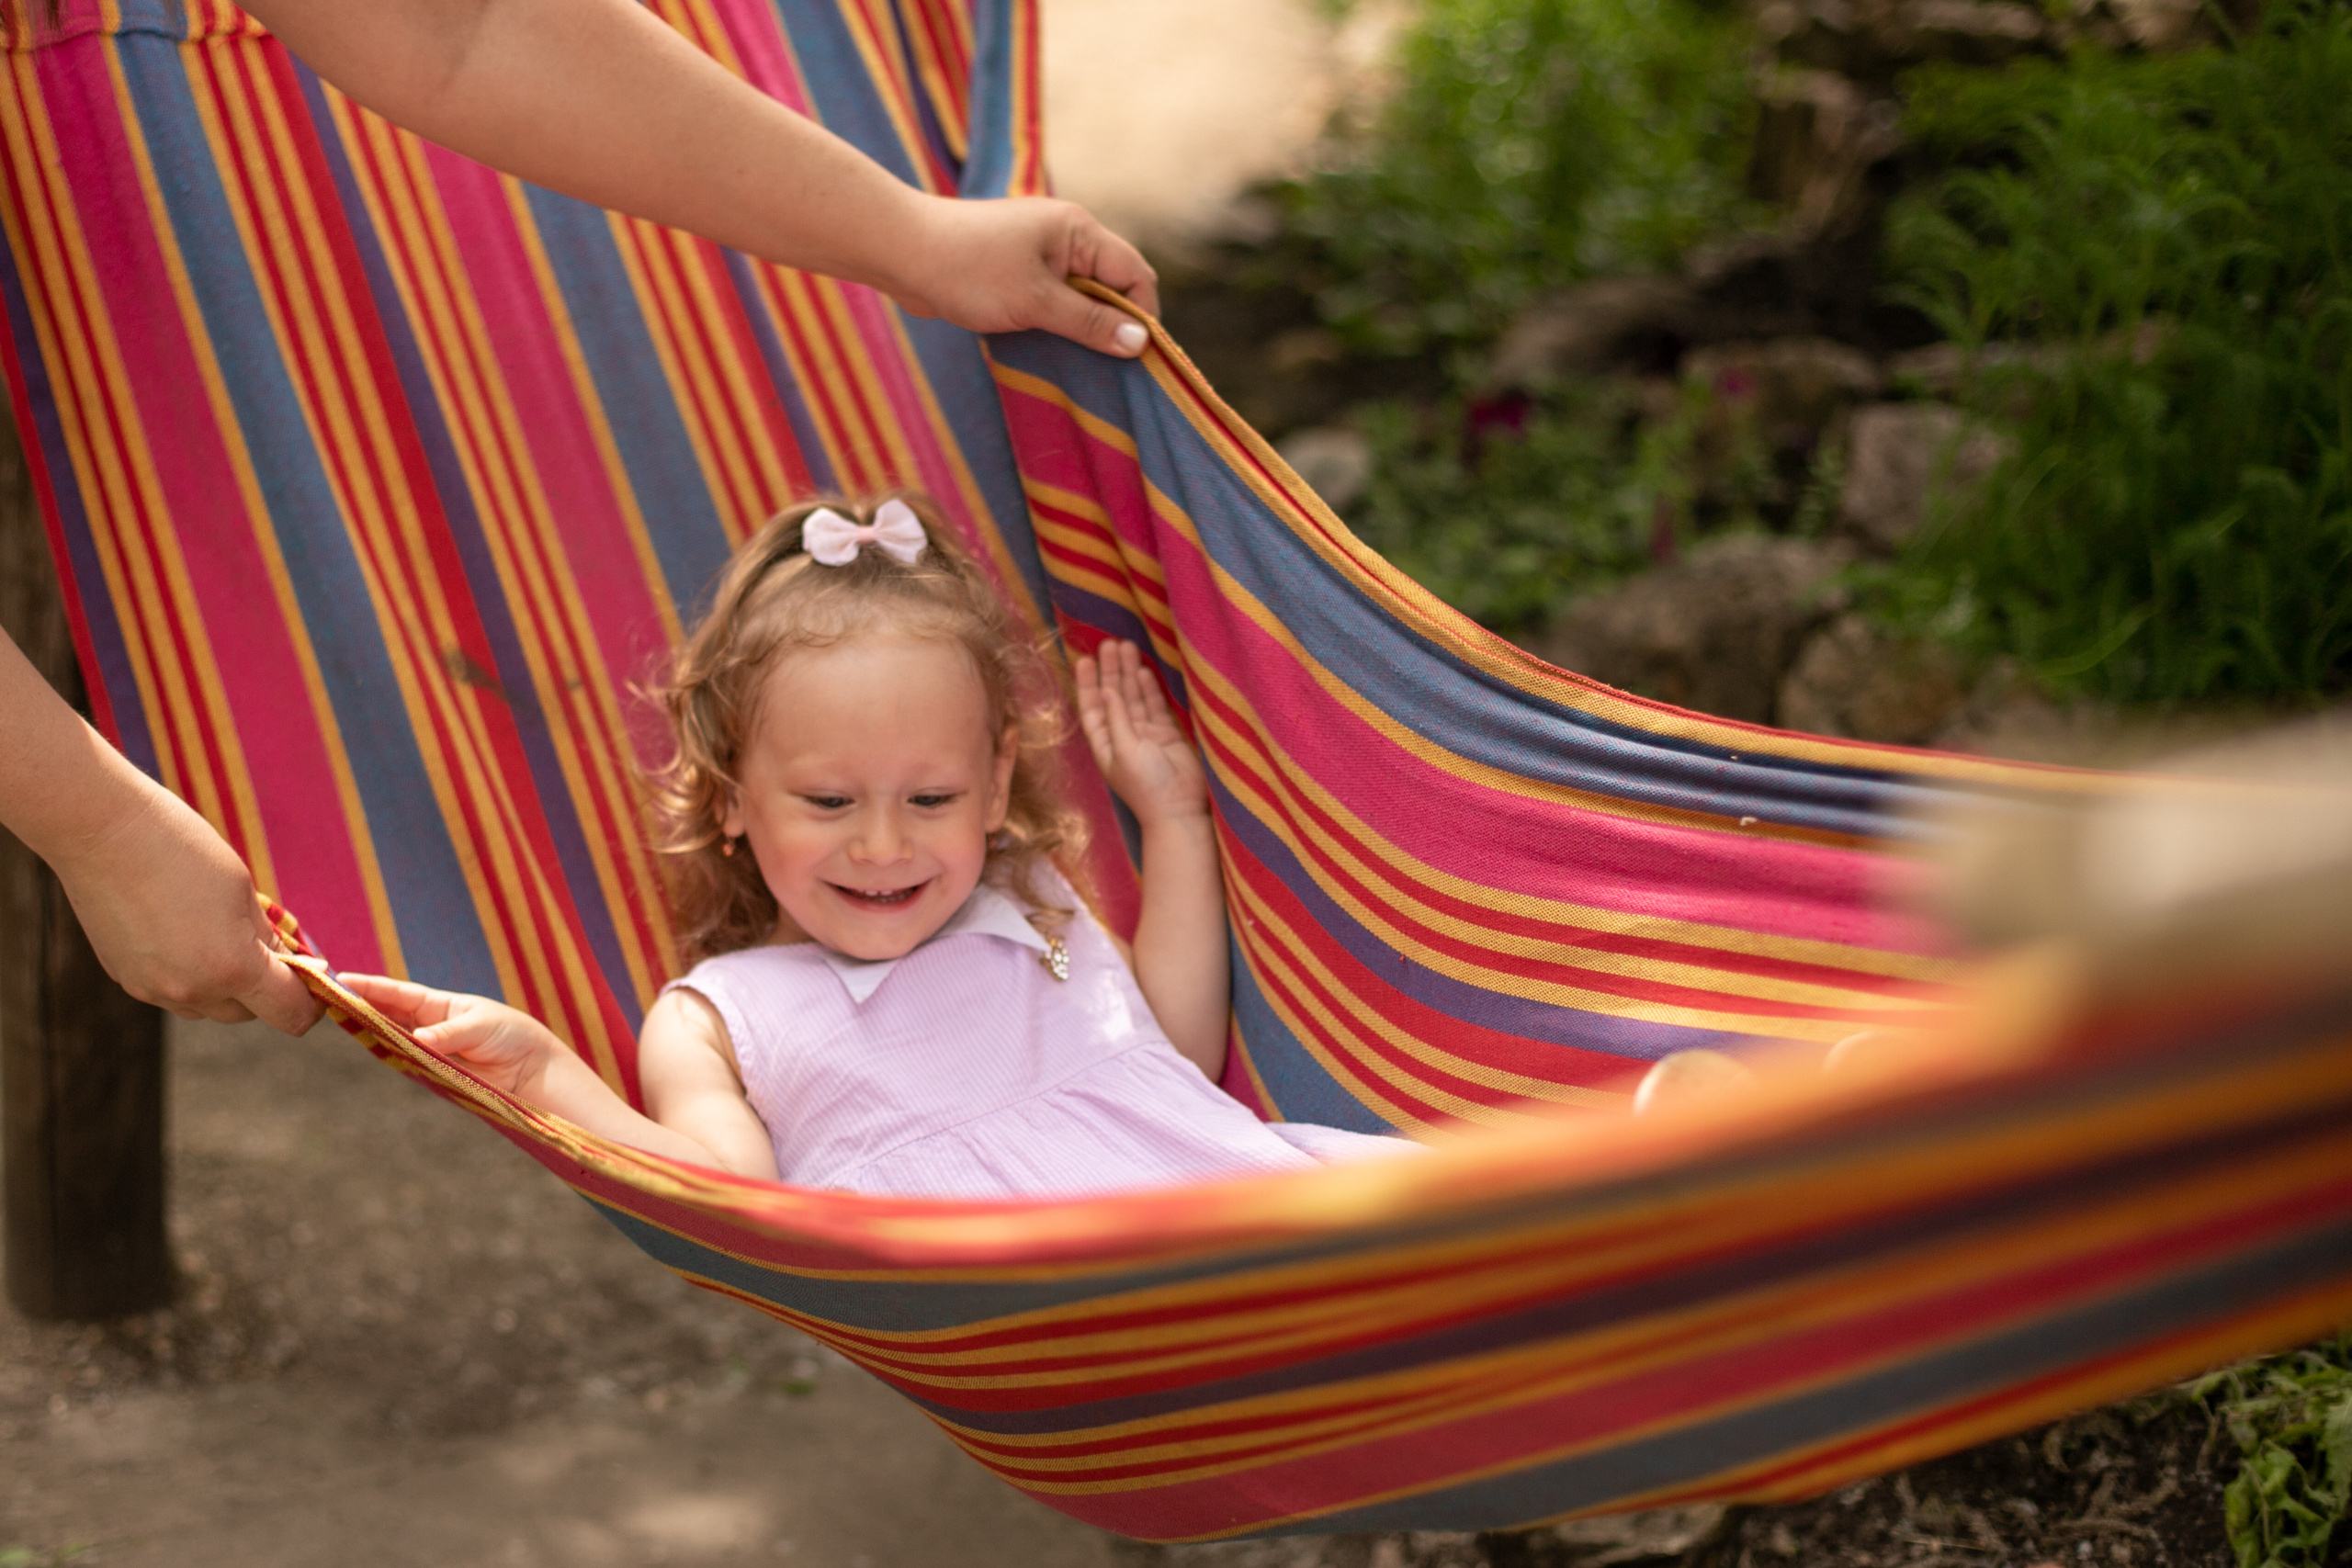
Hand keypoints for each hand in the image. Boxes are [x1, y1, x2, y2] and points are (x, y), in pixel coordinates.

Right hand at [51, 780, 324, 1034]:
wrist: (102, 832)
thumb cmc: (183, 850)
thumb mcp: (244, 892)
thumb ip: (266, 938)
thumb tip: (284, 964)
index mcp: (233, 968)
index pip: (290, 1014)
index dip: (307, 1001)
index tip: (310, 979)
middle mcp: (192, 991)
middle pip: (246, 1013)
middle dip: (261, 988)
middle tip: (259, 943)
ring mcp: (152, 990)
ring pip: (206, 1006)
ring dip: (221, 986)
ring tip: (212, 932)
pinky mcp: (124, 980)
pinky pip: (171, 993)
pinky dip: (185, 975)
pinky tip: (177, 932)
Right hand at [337, 973, 563, 1099]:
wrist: (530, 1068)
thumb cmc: (509, 1035)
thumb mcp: (481, 1027)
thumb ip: (449, 1034)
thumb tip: (418, 1040)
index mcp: (439, 1005)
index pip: (397, 993)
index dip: (370, 986)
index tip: (341, 977)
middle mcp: (426, 1025)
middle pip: (384, 1014)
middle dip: (357, 1005)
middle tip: (327, 997)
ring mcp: (426, 1049)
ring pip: (388, 1038)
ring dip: (366, 1030)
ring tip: (338, 1019)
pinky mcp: (431, 1073)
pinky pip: (403, 1063)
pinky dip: (386, 1056)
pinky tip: (368, 1048)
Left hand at [886, 196, 1158, 358]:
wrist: (901, 252)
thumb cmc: (969, 270)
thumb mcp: (1035, 301)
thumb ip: (1090, 322)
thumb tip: (1140, 342)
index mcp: (1079, 230)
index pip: (1134, 274)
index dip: (1142, 315)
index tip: (1137, 359)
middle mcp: (1066, 238)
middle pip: (1112, 286)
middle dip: (1114, 325)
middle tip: (1110, 370)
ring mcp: (1040, 255)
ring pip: (1082, 298)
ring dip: (1083, 330)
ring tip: (1081, 366)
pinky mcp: (1017, 273)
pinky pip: (1053, 302)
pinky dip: (1057, 326)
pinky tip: (1052, 353)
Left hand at [1075, 640, 1207, 826]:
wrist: (1179, 810)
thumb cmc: (1146, 786)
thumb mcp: (1124, 751)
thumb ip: (1116, 719)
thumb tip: (1106, 689)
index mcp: (1104, 744)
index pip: (1091, 707)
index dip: (1087, 683)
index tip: (1085, 659)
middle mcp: (1122, 736)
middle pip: (1112, 696)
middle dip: (1110, 670)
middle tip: (1109, 643)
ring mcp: (1145, 735)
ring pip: (1134, 697)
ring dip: (1129, 674)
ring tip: (1127, 646)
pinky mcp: (1166, 735)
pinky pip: (1155, 706)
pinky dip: (1150, 689)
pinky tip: (1144, 671)